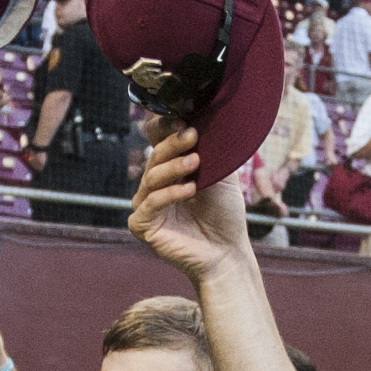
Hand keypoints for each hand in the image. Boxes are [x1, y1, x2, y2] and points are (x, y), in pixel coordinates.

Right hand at [129, 125, 251, 285]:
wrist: (227, 250)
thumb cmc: (224, 214)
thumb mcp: (222, 174)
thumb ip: (213, 149)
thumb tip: (210, 120)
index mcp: (170, 170)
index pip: (157, 142)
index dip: (164, 128)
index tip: (182, 119)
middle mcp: (154, 185)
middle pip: (155, 157)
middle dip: (172, 143)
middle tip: (191, 135)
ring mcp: (146, 206)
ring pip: (151, 177)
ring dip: (173, 167)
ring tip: (195, 162)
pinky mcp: (142, 226)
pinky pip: (149, 204)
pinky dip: (168, 194)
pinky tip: (189, 190)